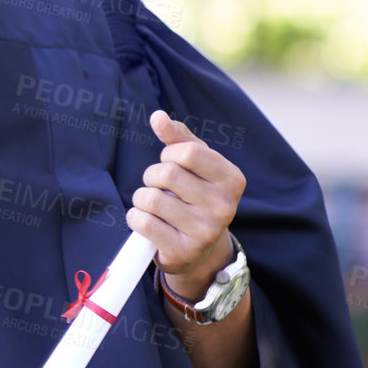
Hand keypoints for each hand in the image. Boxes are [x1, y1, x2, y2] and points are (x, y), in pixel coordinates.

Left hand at [126, 110, 245, 299]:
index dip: (168, 155)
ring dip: (141, 198)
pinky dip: (135, 218)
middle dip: (151, 176)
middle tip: (158, 187)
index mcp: (232, 179)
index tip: (171, 164)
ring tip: (154, 205)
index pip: (187, 152)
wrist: (200, 250)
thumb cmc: (194, 197)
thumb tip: (158, 116)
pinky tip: (147, 222)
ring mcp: (205, 231)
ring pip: (149, 198)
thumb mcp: (195, 166)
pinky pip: (142, 222)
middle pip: (166, 174)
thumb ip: (178, 138)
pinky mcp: (183, 250)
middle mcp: (224, 206)